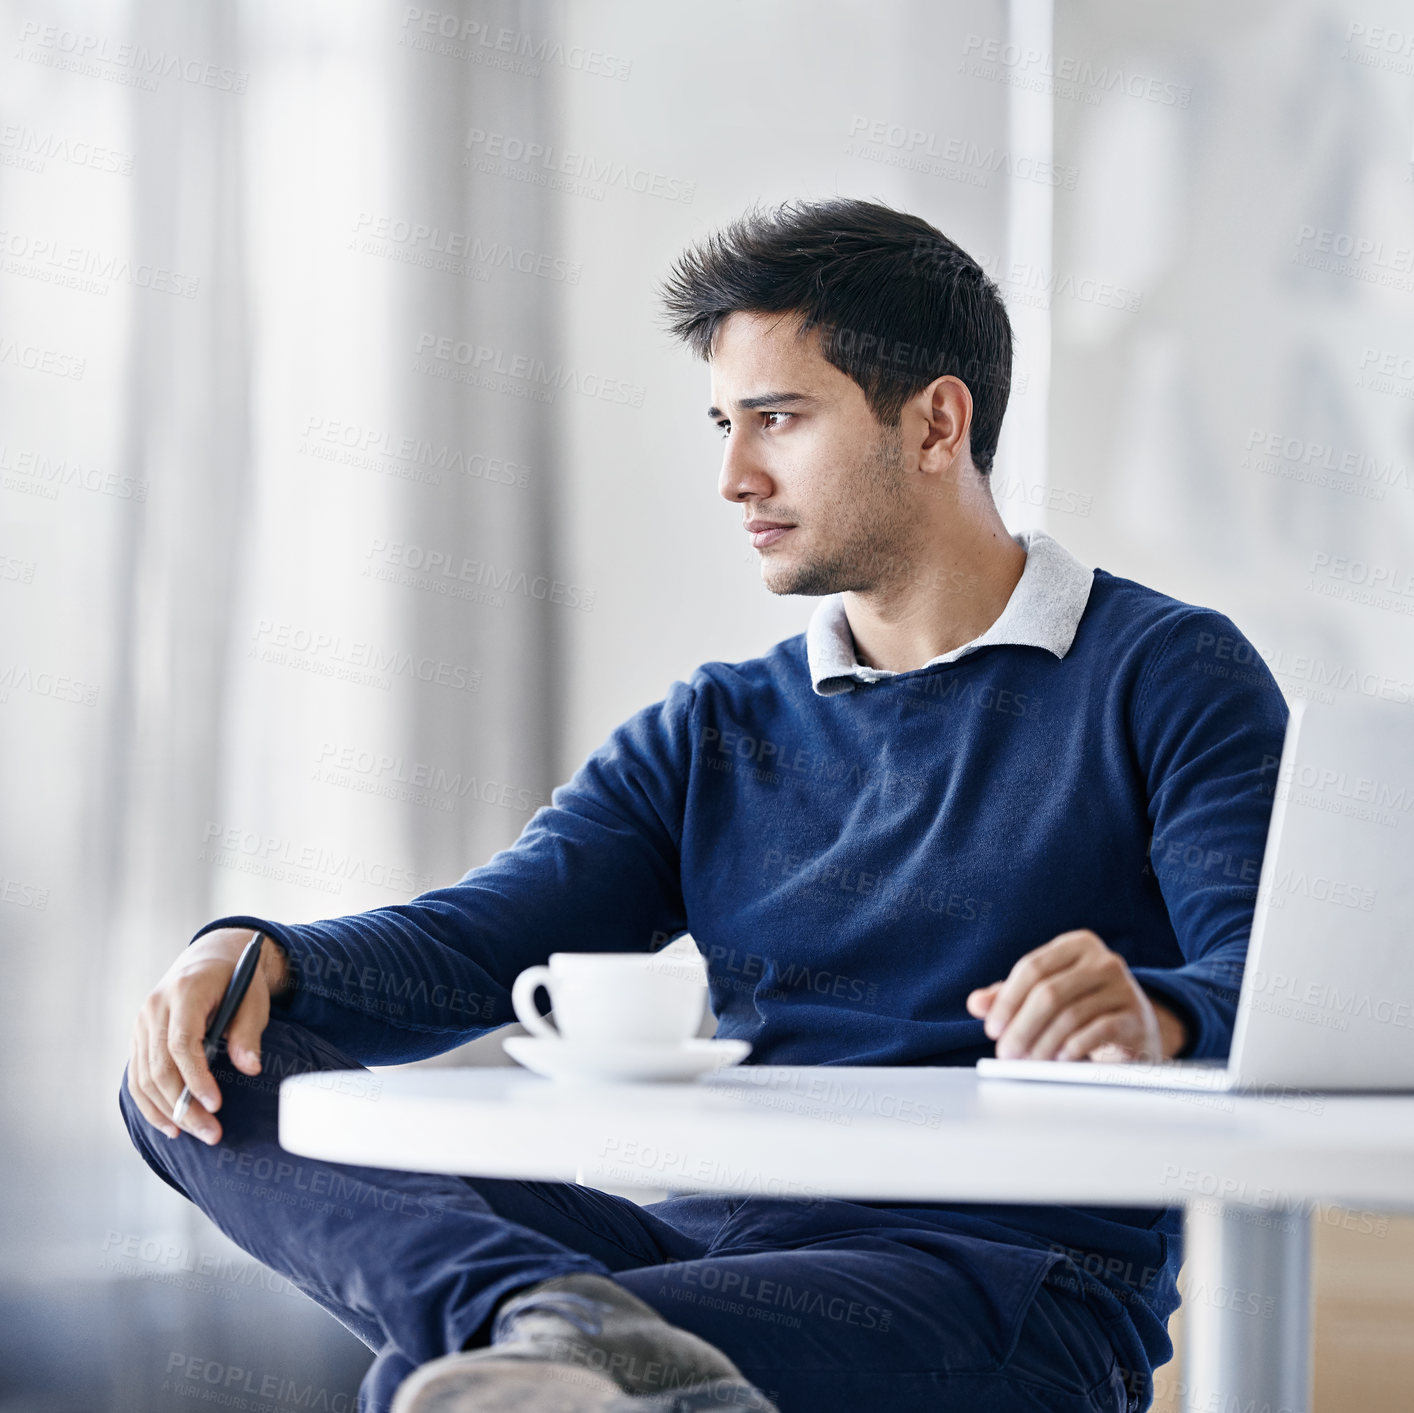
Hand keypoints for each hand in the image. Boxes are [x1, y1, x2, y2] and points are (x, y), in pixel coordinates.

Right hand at [126, 928, 287, 1144]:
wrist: (211, 957)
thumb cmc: (238, 979)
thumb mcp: (253, 997)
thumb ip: (248, 1032)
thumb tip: (250, 1068)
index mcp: (185, 992)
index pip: (181, 1043)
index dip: (196, 1078)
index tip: (216, 1106)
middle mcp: (154, 1008)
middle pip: (160, 1066)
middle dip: (184, 1105)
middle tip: (211, 1133)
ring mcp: (141, 1023)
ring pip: (143, 1077)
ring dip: (166, 1111)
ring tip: (194, 1134)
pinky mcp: (138, 1037)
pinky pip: (137, 1077)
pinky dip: (151, 1104)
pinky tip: (170, 1125)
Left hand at [965, 929, 1186, 1062]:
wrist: (1136, 1029)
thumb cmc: (1082, 1007)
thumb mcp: (1045, 994)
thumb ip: (1008, 995)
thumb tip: (976, 1003)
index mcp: (1077, 945)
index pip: (1032, 968)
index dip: (1007, 1000)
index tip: (992, 1029)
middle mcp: (1103, 960)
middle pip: (1049, 992)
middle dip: (1021, 1027)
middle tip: (1006, 1053)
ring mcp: (1124, 987)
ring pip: (1071, 1014)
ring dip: (1043, 1043)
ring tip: (1029, 1061)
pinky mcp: (1137, 1017)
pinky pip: (1099, 1031)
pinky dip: (1074, 1047)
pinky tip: (1060, 1059)